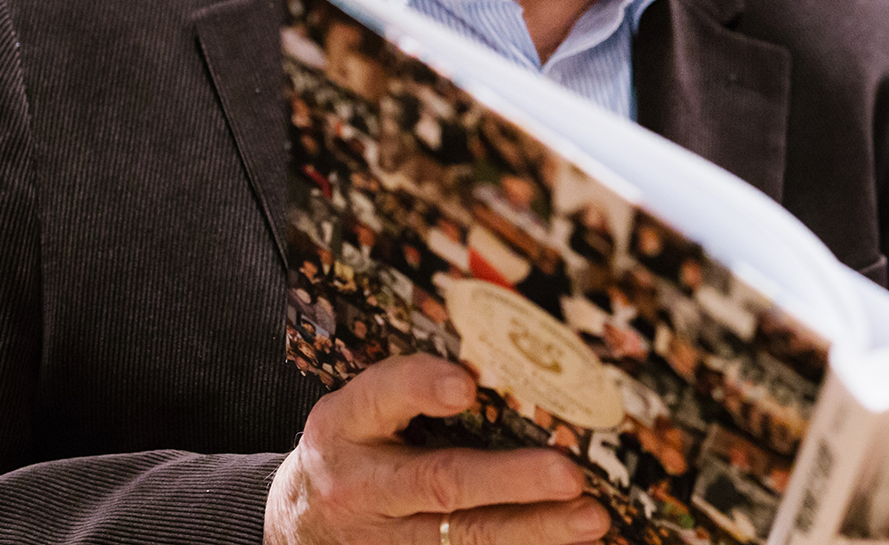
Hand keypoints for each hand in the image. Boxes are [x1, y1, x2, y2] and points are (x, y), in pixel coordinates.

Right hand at [265, 354, 609, 544]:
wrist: (300, 521)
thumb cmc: (354, 447)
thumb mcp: (362, 409)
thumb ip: (413, 387)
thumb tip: (503, 363)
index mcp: (345, 425)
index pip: (380, 396)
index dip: (420, 387)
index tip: (465, 384)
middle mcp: (361, 484)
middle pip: (441, 483)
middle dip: (510, 481)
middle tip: (569, 474)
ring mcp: (381, 537)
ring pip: (463, 536)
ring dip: (533, 530)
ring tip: (589, 517)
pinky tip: (564, 543)